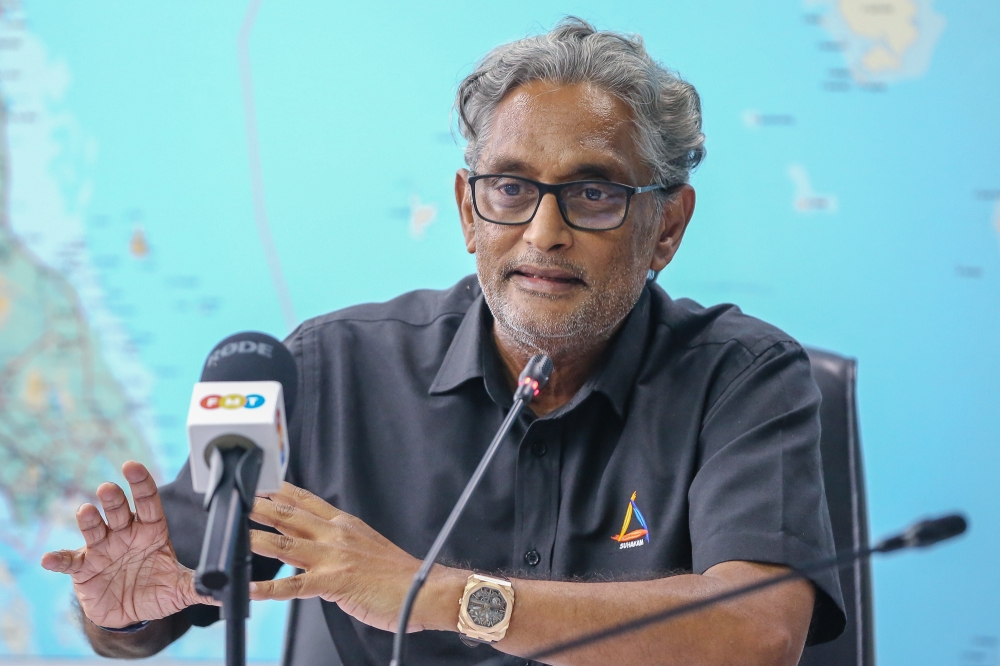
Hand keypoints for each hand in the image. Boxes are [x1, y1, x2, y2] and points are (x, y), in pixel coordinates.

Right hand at [40, 461, 215, 627]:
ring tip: (86, 511)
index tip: (133, 466)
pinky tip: (50, 559)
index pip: (148, 503)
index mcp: (152, 531)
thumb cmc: (155, 590)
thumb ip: (201, 586)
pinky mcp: (83, 569)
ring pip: (95, 528)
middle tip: (110, 488)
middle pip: (120, 511)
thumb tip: (230, 592)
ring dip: (89, 519)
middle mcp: (126, 534)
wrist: (129, 614)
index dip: (142, 485)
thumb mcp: (180, 588)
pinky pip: (70, 562)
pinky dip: (60, 560)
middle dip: (115, 499)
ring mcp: (103, 549)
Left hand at [248, 483, 463, 632]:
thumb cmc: (399, 574)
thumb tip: (309, 544)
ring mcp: (334, 557)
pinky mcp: (334, 582)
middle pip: (290, 515)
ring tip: (233, 535)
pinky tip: (252, 590)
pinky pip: (294, 586)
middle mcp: (336, 535)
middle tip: (236, 499)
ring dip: (256, 540)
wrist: (425, 588)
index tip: (259, 481)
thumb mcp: (365, 546)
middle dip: (260, 506)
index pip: (306, 500)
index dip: (280, 490)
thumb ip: (336, 542)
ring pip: (286, 545)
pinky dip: (269, 589)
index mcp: (344, 525)